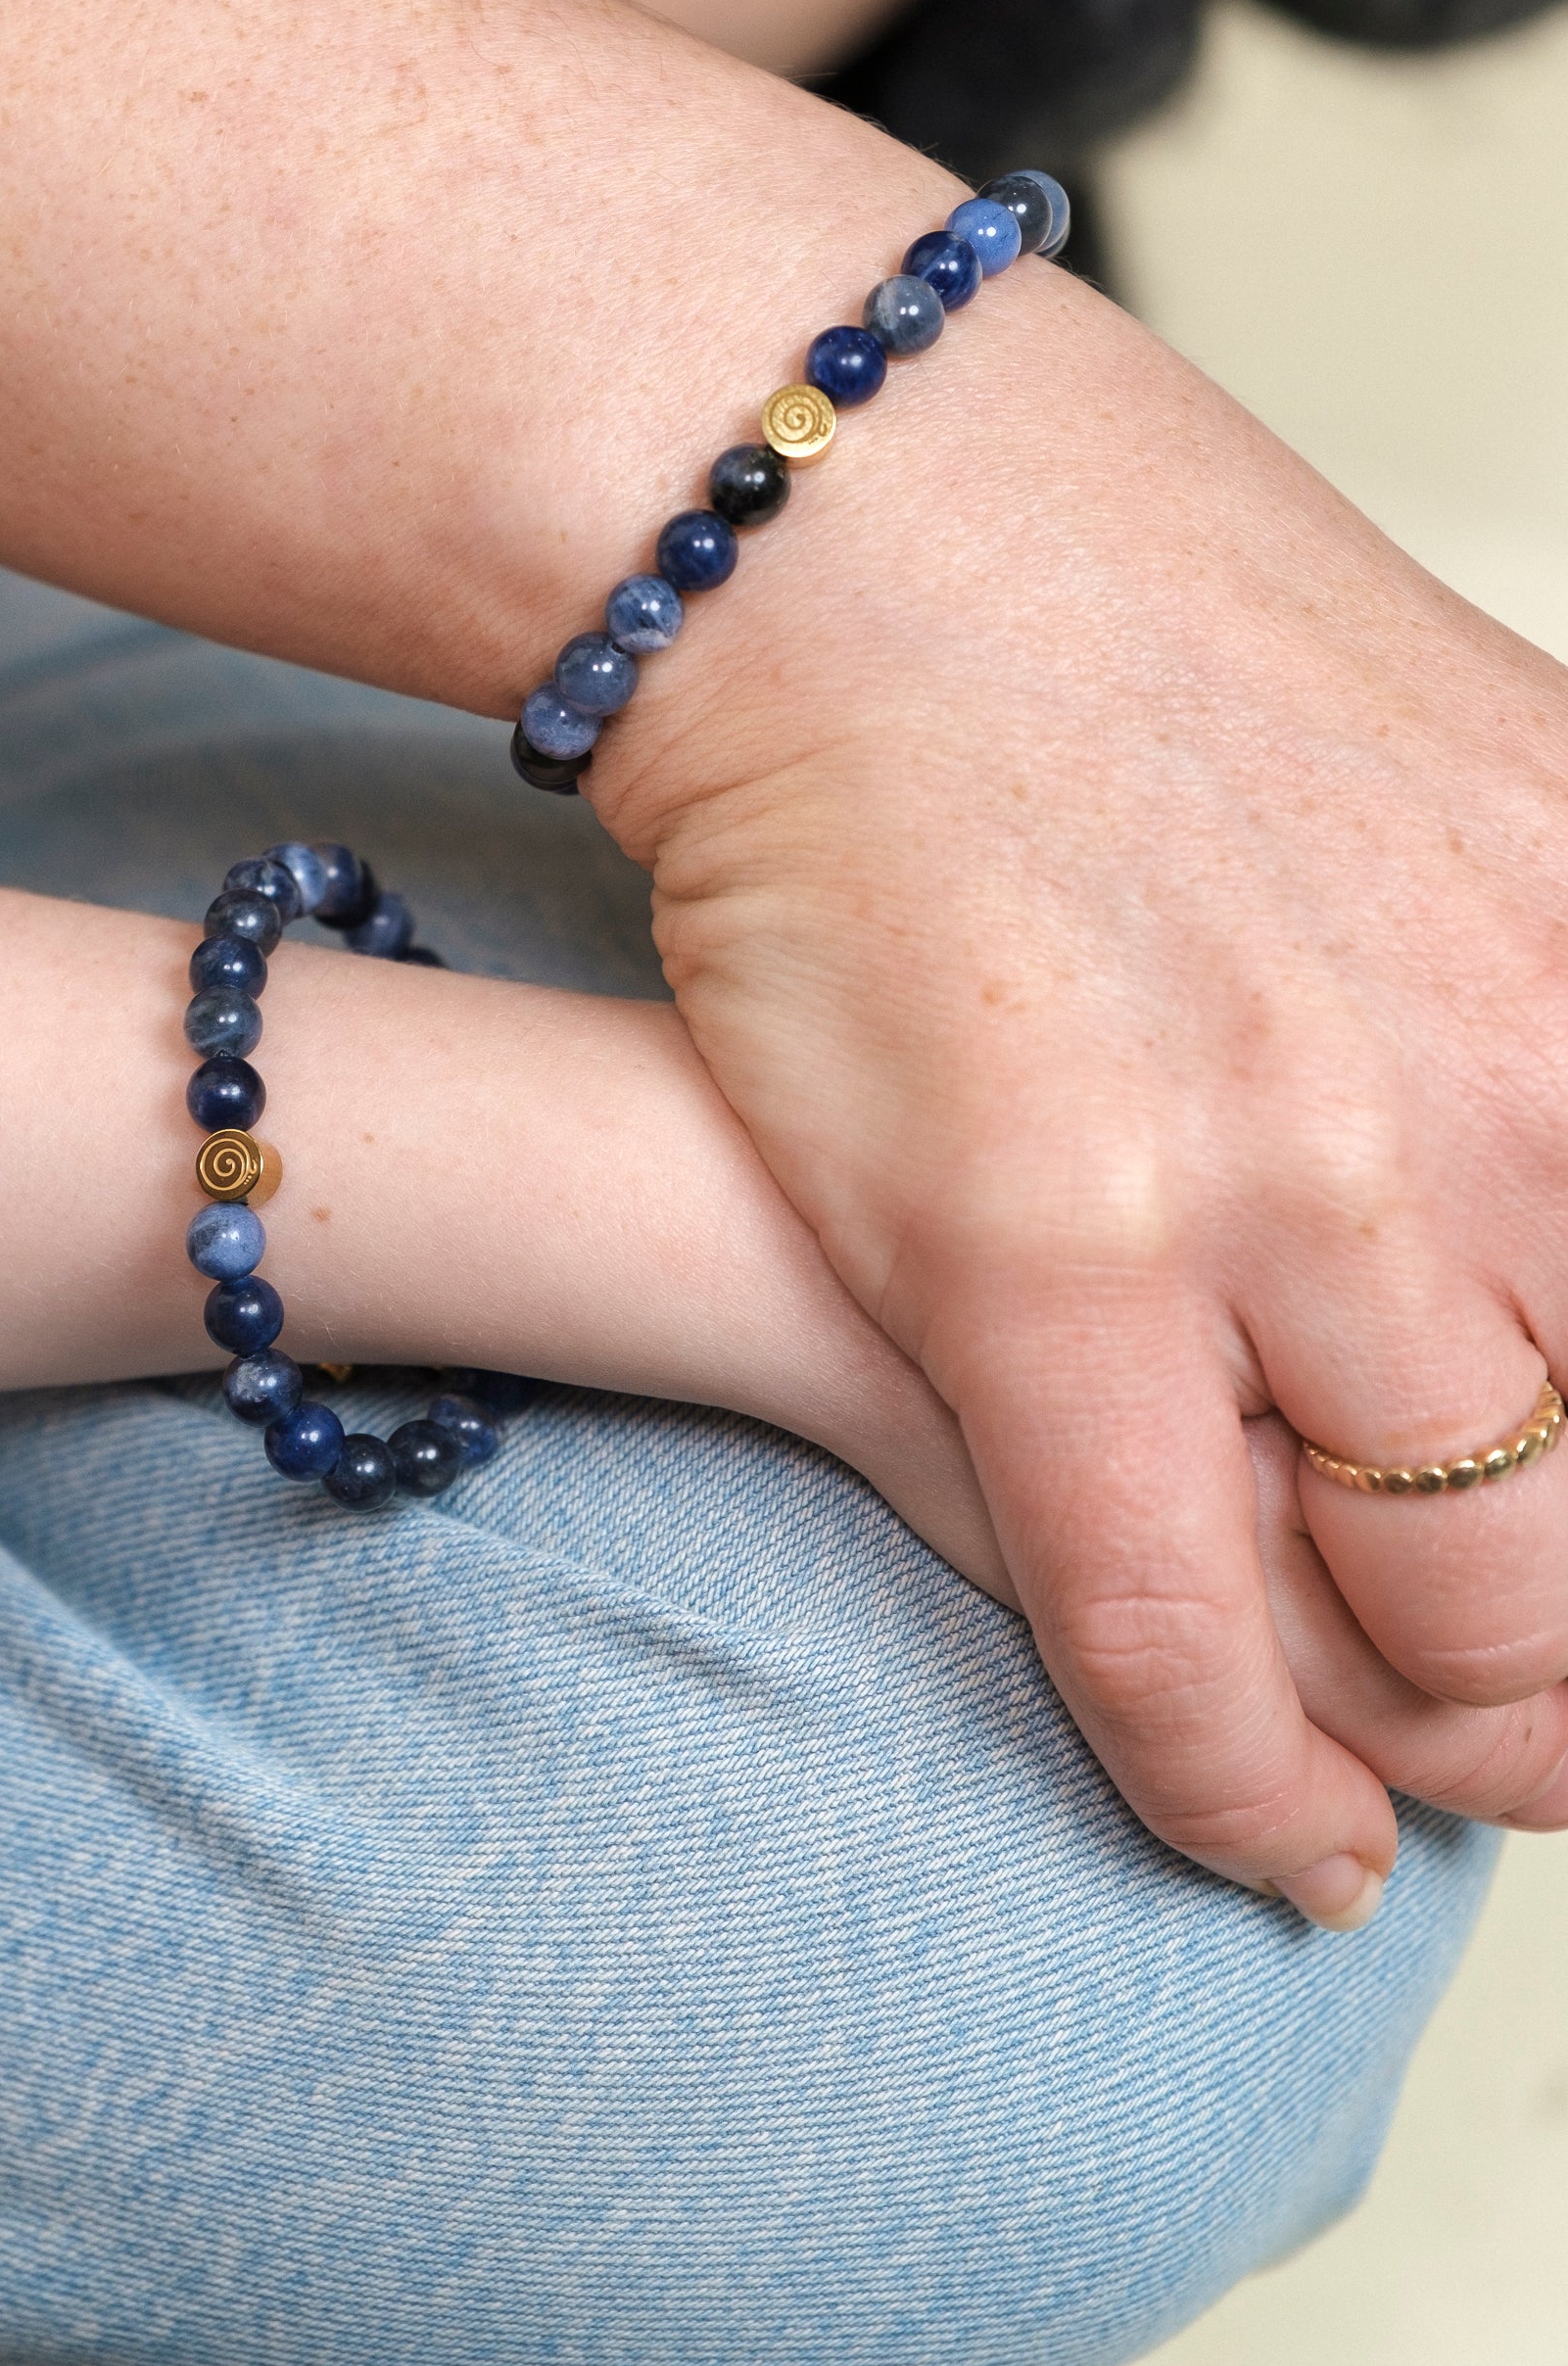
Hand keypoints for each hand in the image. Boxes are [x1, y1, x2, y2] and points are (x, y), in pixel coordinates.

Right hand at [594, 248, 1567, 1922]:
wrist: (867, 544)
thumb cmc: (1144, 653)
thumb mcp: (1513, 793)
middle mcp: (1515, 1084)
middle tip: (1543, 1724)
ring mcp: (1283, 1177)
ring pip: (1465, 1627)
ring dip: (1457, 1748)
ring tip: (1406, 1761)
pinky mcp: (1041, 1254)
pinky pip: (1174, 1641)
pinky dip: (1229, 1784)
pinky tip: (1260, 1821)